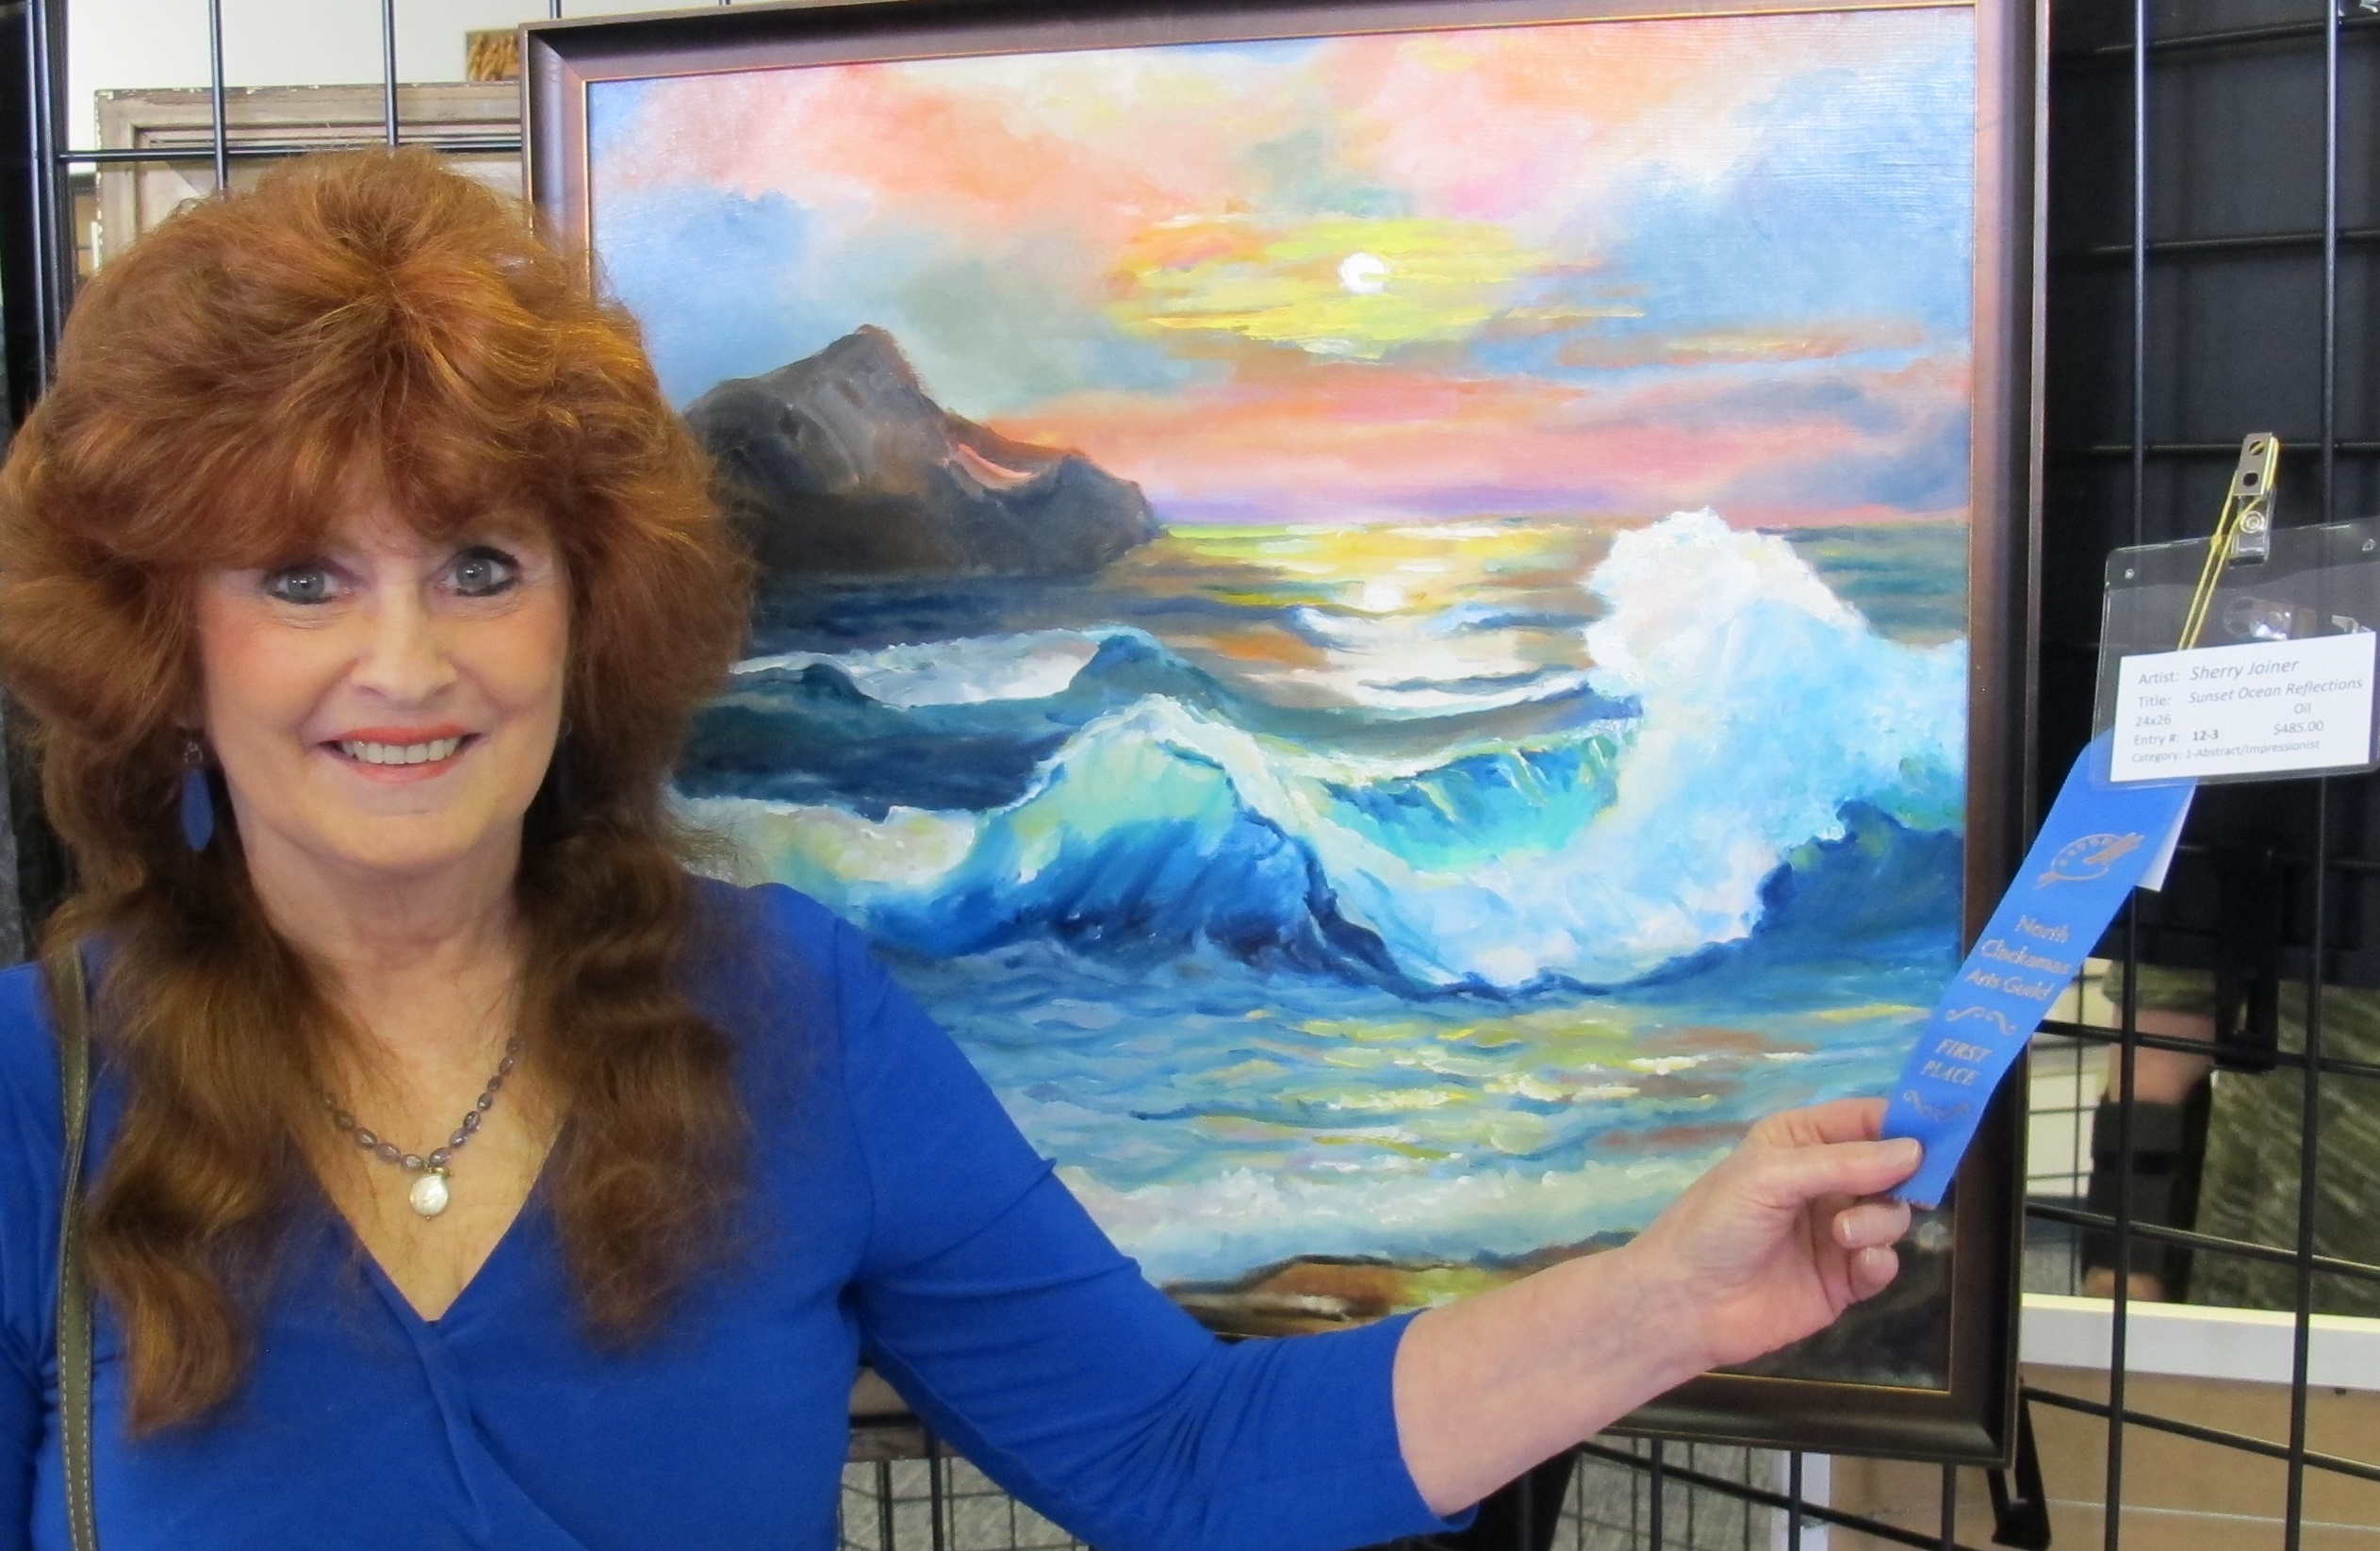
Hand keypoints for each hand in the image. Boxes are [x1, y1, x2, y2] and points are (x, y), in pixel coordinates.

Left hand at [1621, 1097, 1920, 1370]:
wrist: (1684, 1304)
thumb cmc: (1715, 1225)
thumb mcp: (1771, 1177)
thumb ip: (1843, 1163)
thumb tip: (1914, 1150)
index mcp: (1800, 1141)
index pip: (1866, 1120)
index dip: (1905, 1123)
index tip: (1943, 1132)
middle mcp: (1823, 1181)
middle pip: (1893, 1169)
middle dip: (1902, 1178)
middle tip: (1908, 1190)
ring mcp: (1835, 1232)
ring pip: (1891, 1215)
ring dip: (1880, 1222)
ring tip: (1844, 1235)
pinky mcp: (1842, 1280)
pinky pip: (1883, 1263)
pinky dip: (1879, 1262)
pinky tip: (1860, 1265)